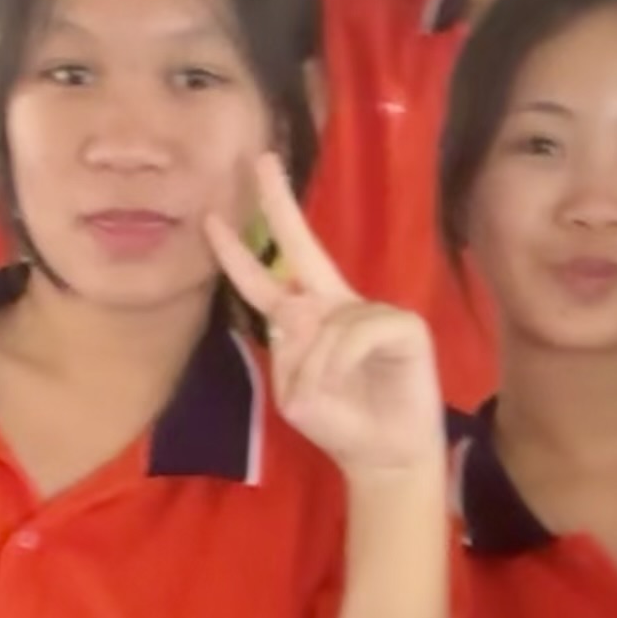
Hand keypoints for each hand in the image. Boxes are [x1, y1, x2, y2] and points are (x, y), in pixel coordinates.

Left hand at [210, 154, 445, 484]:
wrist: (384, 456)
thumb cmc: (340, 424)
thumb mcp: (296, 393)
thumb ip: (289, 354)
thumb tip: (298, 313)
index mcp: (307, 320)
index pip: (265, 281)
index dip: (238, 254)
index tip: (212, 220)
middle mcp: (336, 305)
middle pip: (302, 246)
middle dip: (279, 204)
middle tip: (260, 161)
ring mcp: (371, 311)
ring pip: (324, 323)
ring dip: (315, 366)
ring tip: (321, 397)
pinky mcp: (404, 326)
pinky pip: (357, 333)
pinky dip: (343, 361)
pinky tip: (352, 380)